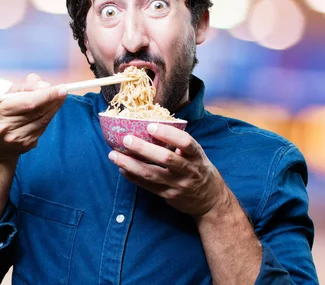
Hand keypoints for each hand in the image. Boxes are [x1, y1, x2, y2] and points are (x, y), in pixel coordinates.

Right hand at [0, 73, 66, 161]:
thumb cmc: (1, 115)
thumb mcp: (4, 98)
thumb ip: (23, 87)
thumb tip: (44, 84)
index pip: (28, 102)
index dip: (46, 94)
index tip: (59, 88)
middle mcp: (5, 127)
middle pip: (37, 111)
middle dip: (52, 99)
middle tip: (63, 91)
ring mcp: (16, 138)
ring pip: (42, 120)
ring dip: (53, 108)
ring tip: (59, 99)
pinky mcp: (25, 145)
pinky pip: (42, 128)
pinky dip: (48, 118)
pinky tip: (49, 111)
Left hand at [108, 123, 229, 217]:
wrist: (210, 201)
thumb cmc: (199, 170)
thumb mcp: (197, 155)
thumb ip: (180, 144)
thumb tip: (153, 124)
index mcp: (196, 156)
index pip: (185, 143)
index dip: (168, 134)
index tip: (151, 125)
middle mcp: (188, 171)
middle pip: (165, 159)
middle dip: (143, 148)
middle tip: (126, 139)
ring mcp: (178, 185)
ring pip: (151, 174)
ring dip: (130, 164)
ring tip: (113, 155)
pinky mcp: (168, 196)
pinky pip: (147, 186)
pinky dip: (133, 177)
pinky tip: (121, 168)